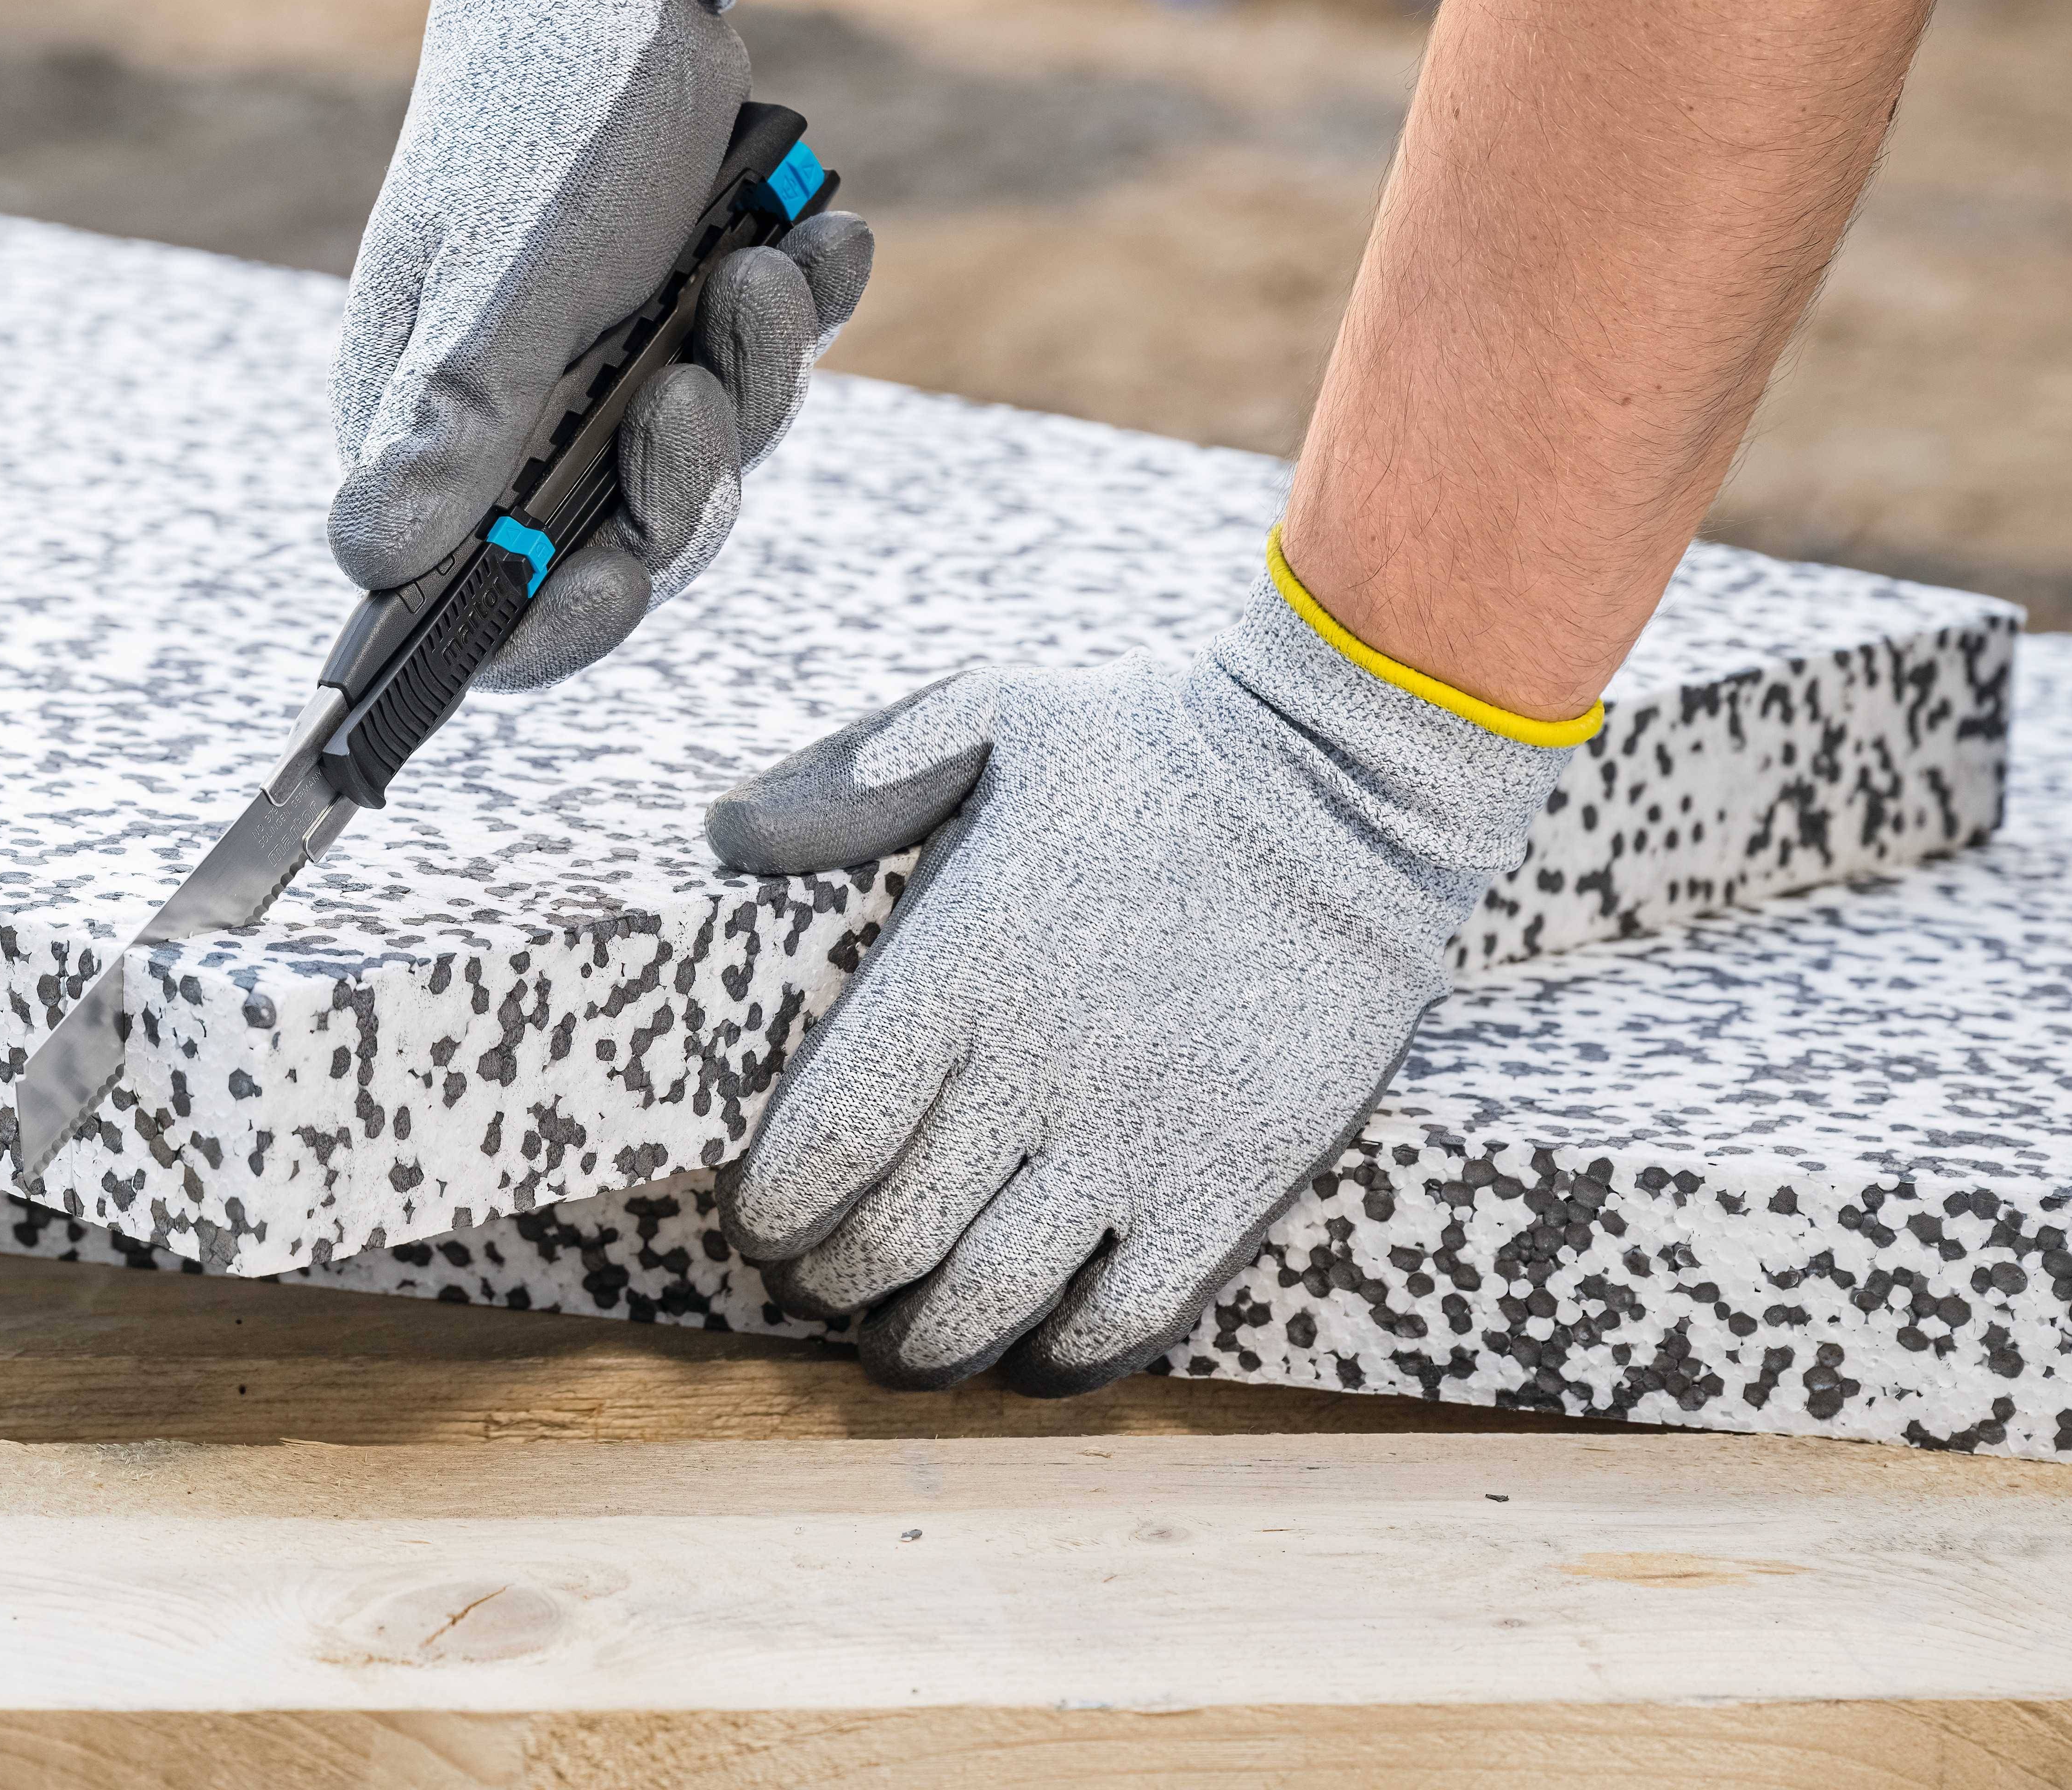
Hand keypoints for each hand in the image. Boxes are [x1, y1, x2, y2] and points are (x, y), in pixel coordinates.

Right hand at [332, 0, 869, 691]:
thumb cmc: (545, 123)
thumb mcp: (505, 284)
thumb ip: (452, 425)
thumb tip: (367, 561)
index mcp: (430, 426)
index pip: (479, 597)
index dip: (554, 620)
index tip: (626, 574)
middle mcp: (514, 418)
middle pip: (623, 540)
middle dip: (686, 467)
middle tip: (697, 381)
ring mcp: (607, 371)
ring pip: (712, 458)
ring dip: (754, 372)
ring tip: (758, 266)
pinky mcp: (686, 318)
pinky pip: (765, 372)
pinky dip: (801, 312)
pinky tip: (822, 242)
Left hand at [708, 547, 1588, 1393]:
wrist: (1346, 781)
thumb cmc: (1149, 748)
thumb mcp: (987, 716)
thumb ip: (849, 777)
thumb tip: (724, 836)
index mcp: (962, 970)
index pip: (823, 1144)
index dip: (772, 1210)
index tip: (759, 1224)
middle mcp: (1037, 1072)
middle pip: (891, 1239)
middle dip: (830, 1282)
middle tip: (815, 1283)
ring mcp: (1139, 1137)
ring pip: (992, 1298)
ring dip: (925, 1340)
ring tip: (896, 1341)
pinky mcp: (1232, 1177)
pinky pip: (1126, 1314)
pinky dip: (1059, 1355)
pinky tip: (1028, 1352)